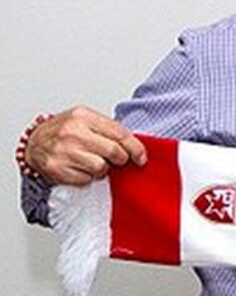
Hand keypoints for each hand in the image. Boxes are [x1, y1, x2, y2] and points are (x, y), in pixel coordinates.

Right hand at [24, 107, 146, 185]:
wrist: (34, 142)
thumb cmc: (64, 131)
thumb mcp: (86, 120)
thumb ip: (109, 129)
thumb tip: (136, 146)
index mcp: (83, 116)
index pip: (119, 133)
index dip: (135, 148)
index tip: (142, 157)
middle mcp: (73, 133)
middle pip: (114, 152)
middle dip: (121, 159)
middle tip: (117, 160)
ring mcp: (64, 152)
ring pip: (101, 168)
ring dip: (102, 169)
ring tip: (93, 161)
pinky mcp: (57, 169)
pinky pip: (86, 179)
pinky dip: (87, 177)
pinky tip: (80, 168)